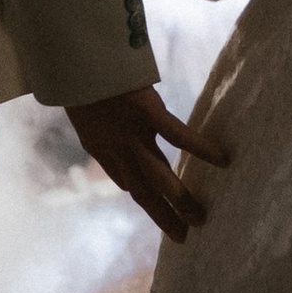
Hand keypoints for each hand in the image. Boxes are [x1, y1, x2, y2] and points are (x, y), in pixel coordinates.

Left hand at [62, 85, 230, 243]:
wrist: (69, 57)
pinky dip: (200, 149)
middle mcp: (115, 149)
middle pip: (142, 191)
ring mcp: (132, 134)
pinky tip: (222, 160)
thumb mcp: (80, 104)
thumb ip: (97, 118)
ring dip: (180, 201)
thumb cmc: (76, 74)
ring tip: (200, 219)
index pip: (125, 179)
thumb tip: (109, 120)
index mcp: (99, 145)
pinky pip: (178, 136)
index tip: (159, 211)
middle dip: (163, 215)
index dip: (143, 197)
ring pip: (159, 178)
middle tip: (184, 235)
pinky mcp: (147, 113)